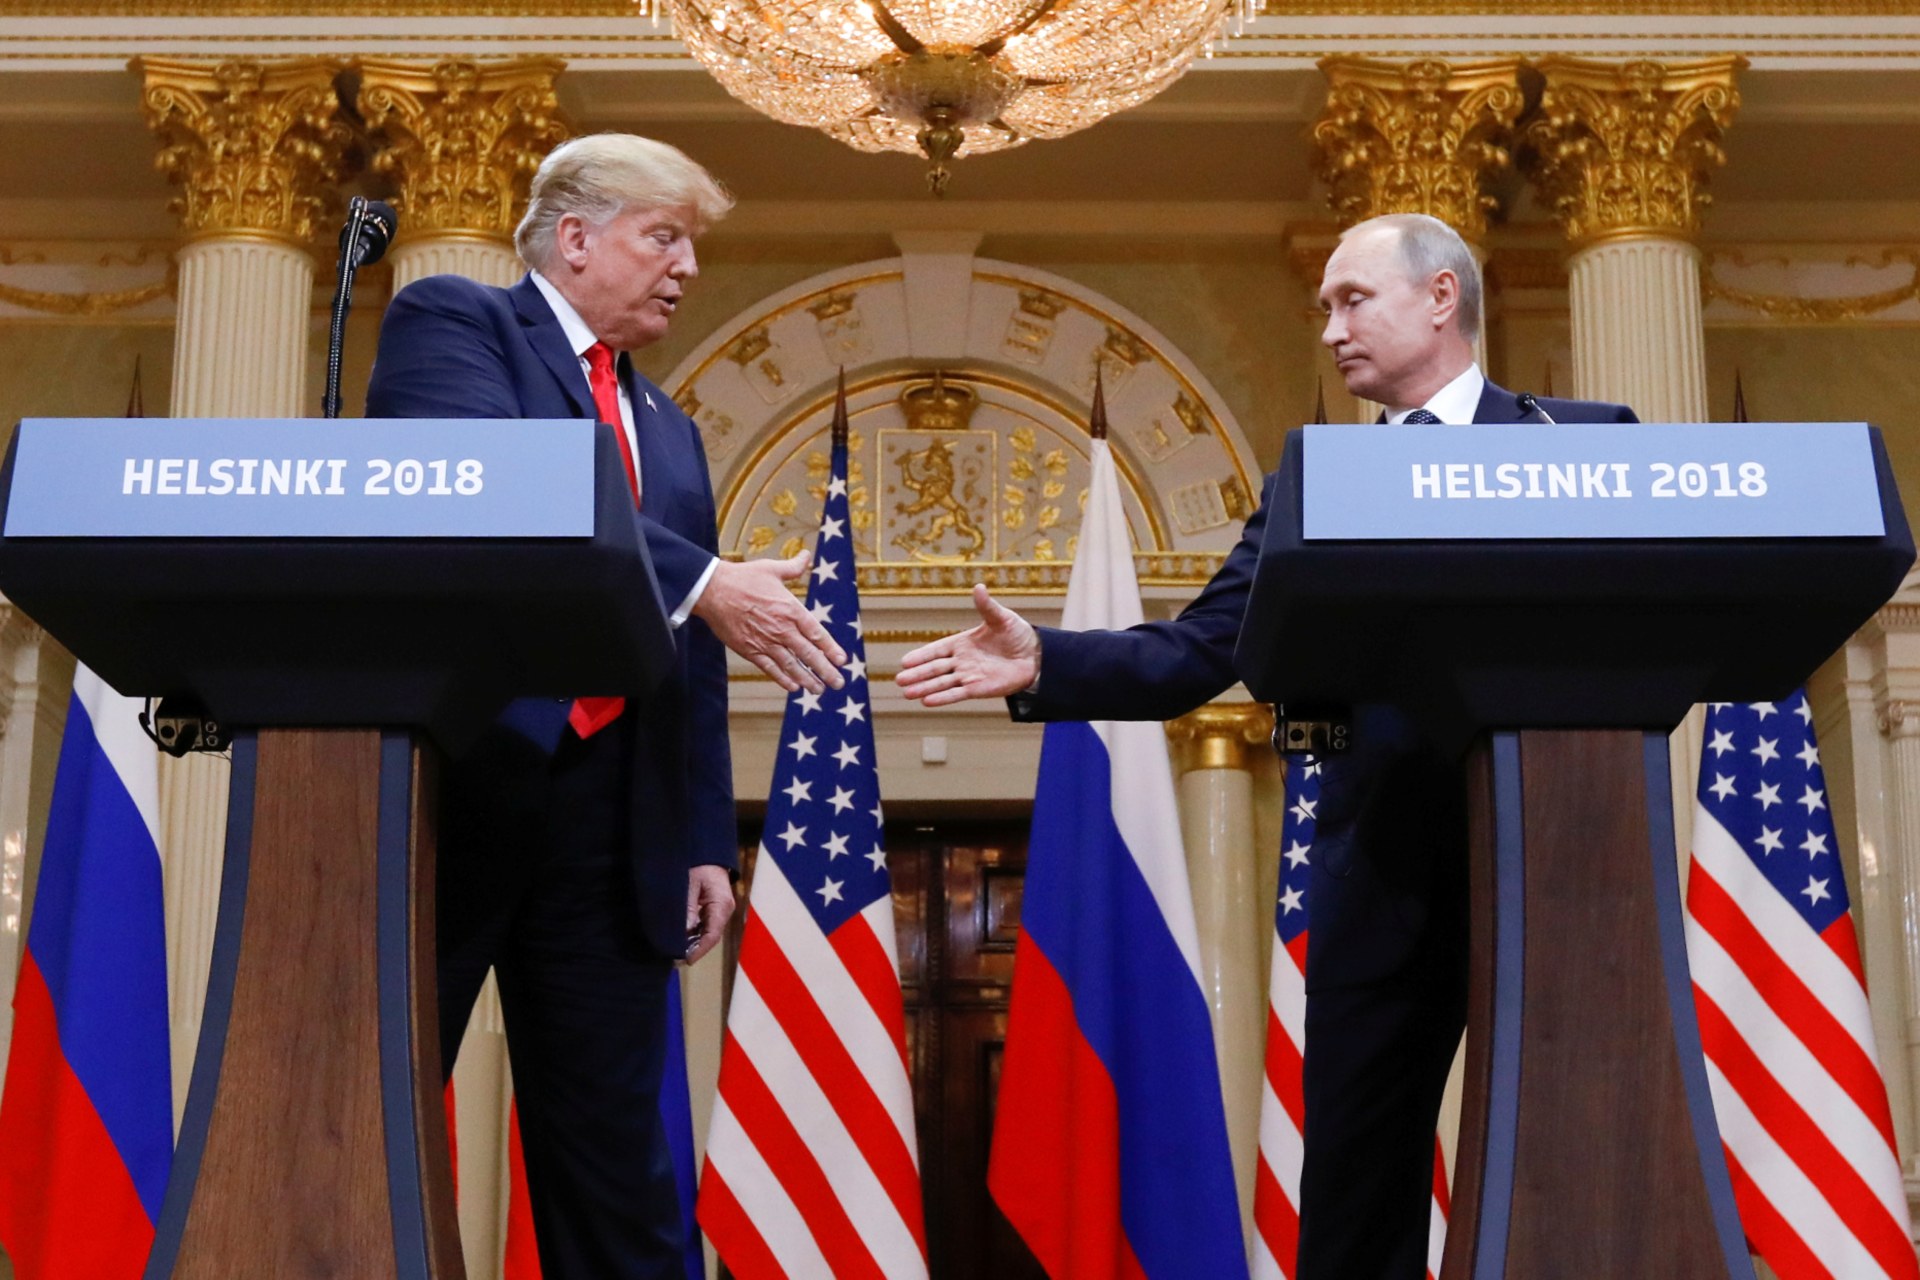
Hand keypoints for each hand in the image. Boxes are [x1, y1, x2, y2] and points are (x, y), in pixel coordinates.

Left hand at [683, 865, 734, 964]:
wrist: (706, 851)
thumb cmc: (698, 863)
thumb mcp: (689, 884)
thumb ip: (688, 908)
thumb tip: (684, 932)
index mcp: (722, 905)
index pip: (712, 935)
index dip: (699, 950)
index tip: (686, 960)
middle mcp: (724, 910)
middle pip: (709, 937)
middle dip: (693, 949)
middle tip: (674, 958)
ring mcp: (720, 910)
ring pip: (706, 932)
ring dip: (692, 942)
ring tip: (674, 950)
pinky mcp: (713, 908)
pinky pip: (704, 925)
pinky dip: (692, 933)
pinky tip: (680, 938)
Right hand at [693, 551, 847, 693]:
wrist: (713, 590)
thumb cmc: (743, 577)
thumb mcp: (771, 569)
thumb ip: (793, 567)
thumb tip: (806, 556)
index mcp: (790, 609)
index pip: (817, 633)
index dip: (831, 648)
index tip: (842, 660)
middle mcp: (781, 628)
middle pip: (808, 654)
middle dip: (825, 670)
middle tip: (838, 683)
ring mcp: (765, 641)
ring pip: (791, 665)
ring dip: (807, 679)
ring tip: (819, 690)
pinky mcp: (750, 650)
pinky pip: (770, 668)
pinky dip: (783, 679)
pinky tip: (794, 687)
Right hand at [896, 583, 1039, 707]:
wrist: (1035, 655)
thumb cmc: (1017, 634)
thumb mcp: (1001, 618)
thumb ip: (987, 606)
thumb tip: (979, 587)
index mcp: (962, 643)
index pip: (937, 650)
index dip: (921, 655)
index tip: (905, 661)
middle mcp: (961, 661)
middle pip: (935, 668)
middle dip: (917, 674)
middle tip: (898, 679)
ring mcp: (968, 676)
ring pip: (942, 683)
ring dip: (925, 688)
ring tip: (906, 693)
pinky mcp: (978, 689)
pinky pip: (957, 694)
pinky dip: (943, 698)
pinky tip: (927, 702)